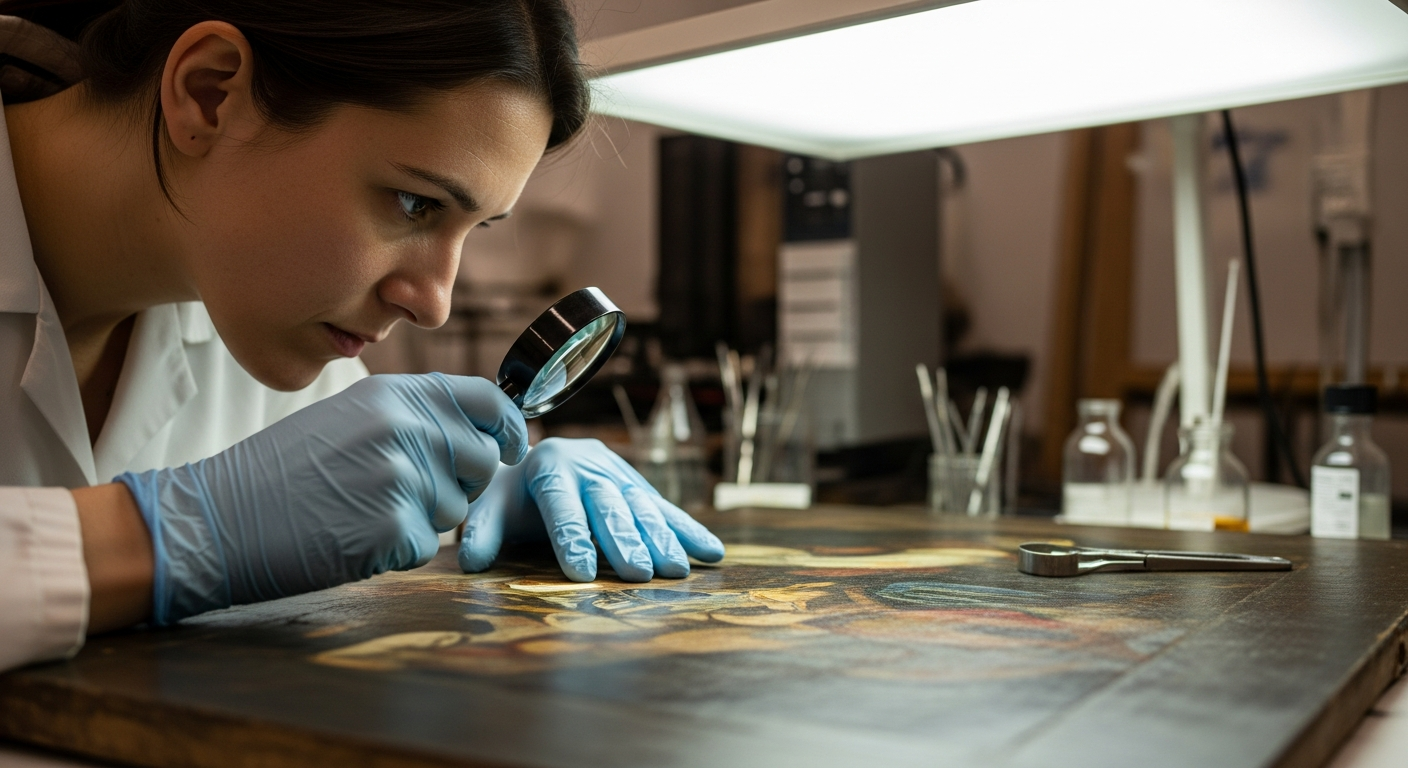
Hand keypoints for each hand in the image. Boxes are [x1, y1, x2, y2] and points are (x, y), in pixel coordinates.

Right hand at [117, 374, 526, 624]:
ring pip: (455, 510)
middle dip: (457, 483)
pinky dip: (396, 551)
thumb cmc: (280, 471)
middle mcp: (406, 429)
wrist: (216, 519)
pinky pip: (425, 547)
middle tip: (401, 490)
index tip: (514, 446)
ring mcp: (402, 479)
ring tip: (360, 509)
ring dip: (421, 519)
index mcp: (395, 395)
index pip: (486, 400)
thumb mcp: (348, 417)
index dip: (509, 426)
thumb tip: (480, 431)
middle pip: (480, 462)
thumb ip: (413, 416)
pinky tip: (351, 537)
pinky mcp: (393, 529)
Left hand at [459, 438, 724, 581]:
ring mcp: (618, 472)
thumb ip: (481, 531)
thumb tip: (471, 563)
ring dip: (662, 539)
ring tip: (678, 571)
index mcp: (549, 465)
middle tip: (639, 574)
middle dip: (624, 541)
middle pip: (608, 506)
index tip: (581, 573)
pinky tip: (712, 553)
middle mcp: (589, 464)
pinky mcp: (638, 484)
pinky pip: (666, 508)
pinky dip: (689, 531)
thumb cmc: (508, 492)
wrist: (532, 457)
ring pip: (642, 506)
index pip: (561, 504)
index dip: (572, 537)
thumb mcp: (487, 505)